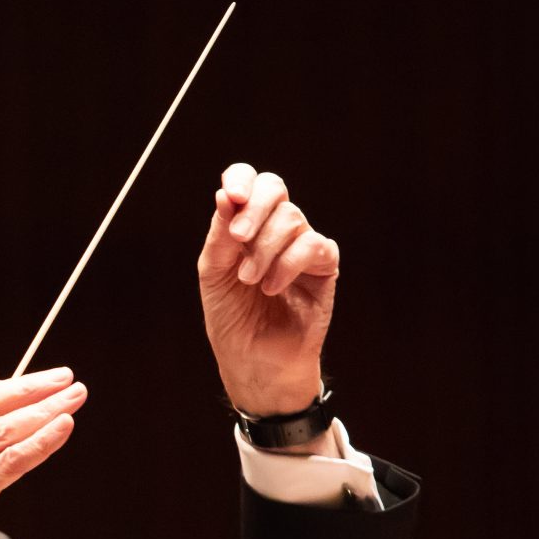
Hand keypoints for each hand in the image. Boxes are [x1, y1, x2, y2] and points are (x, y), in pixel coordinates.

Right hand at [0, 368, 86, 538]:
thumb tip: (10, 420)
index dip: (5, 383)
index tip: (39, 381)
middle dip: (30, 387)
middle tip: (65, 380)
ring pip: (1, 429)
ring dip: (44, 410)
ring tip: (74, 400)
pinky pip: (10, 462)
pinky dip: (40, 442)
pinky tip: (62, 429)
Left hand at [196, 163, 338, 417]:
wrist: (252, 360)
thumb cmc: (232, 317)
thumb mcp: (214, 273)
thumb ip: (220, 235)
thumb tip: (225, 195)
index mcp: (246, 224)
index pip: (249, 183)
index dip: (241, 179)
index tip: (231, 195)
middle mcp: (276, 229)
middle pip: (275, 189)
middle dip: (255, 209)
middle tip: (238, 238)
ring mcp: (302, 245)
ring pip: (292, 219)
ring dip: (265, 249)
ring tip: (250, 280)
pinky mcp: (324, 267)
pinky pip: (314, 246)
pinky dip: (288, 264)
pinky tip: (271, 287)